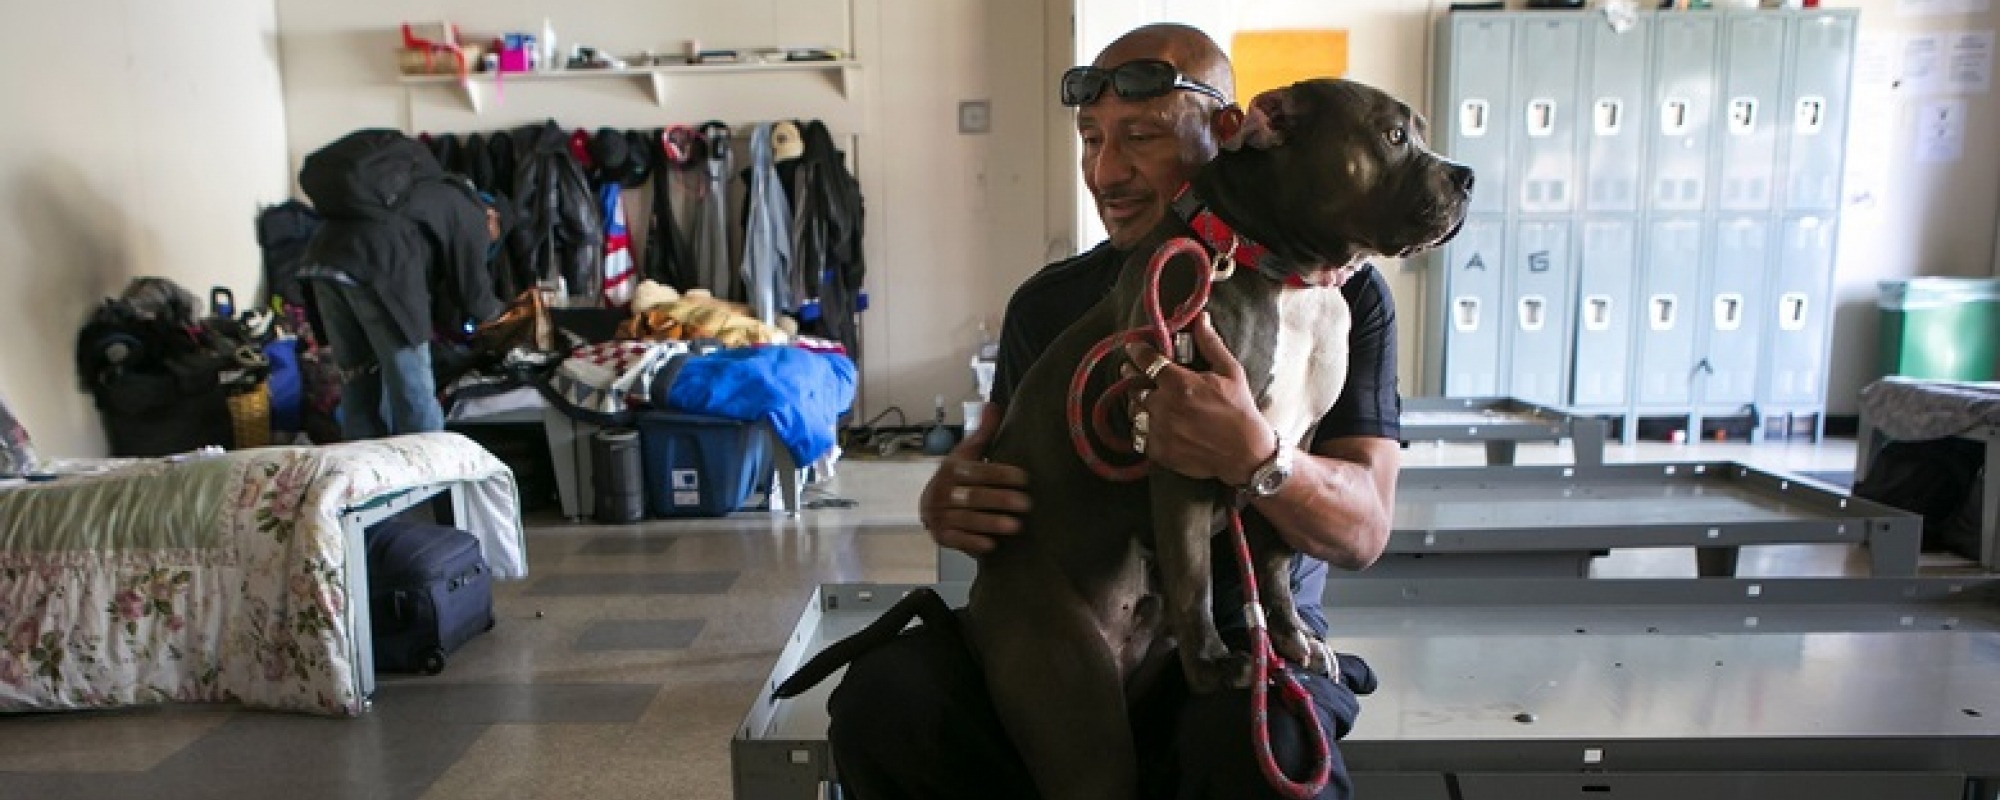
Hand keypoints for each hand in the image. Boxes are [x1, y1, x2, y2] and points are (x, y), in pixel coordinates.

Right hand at [919, 403, 1031, 555]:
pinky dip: (973, 542)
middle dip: (1000, 500)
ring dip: (991, 523)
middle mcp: (943, 492)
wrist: (929, 505)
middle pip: (974, 496)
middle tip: (1026, 504)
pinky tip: (992, 545)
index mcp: (952, 469)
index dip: (1000, 474)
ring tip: (1016, 526)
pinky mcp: (942, 536)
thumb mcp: (966, 454)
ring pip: (967, 519)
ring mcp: (941, 515)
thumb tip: (993, 404)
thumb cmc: (957, 477)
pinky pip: (957, 539)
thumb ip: (982, 433)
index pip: (977, 471)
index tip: (1024, 478)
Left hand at [1124, 312, 1272, 485]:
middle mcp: (1164, 406)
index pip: (1146, 360)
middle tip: (1135, 373)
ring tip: (1147, 398)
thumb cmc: (1240, 409)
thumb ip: (1210, 343)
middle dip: (1134, 376)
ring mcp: (1159, 430)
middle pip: (1134, 385)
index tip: (1134, 348)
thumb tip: (1201, 318)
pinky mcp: (1159, 451)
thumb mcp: (1230, 371)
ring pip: (1134, 410)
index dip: (1137, 351)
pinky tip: (1154, 422)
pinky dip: (1142, 427)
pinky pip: (1138, 434)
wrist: (1245, 453)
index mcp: (1180, 383)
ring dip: (1138, 402)